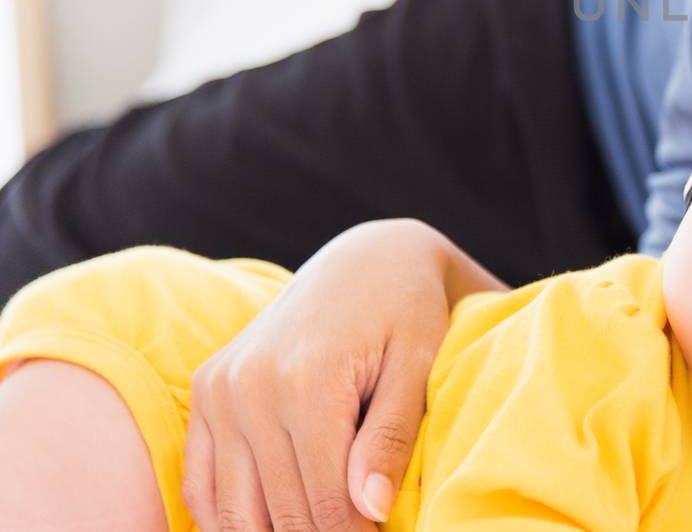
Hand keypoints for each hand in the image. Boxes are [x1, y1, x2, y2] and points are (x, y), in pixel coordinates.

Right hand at [181, 218, 504, 531]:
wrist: (365, 261)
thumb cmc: (405, 311)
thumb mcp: (417, 365)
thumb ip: (392, 437)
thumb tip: (370, 509)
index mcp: (306, 379)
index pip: (324, 499)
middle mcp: (248, 385)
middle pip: (279, 509)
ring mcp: (218, 388)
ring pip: (233, 508)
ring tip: (318, 530)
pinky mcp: (204, 390)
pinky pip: (200, 482)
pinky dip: (227, 517)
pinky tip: (266, 526)